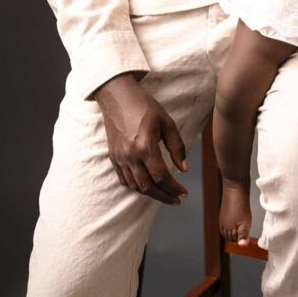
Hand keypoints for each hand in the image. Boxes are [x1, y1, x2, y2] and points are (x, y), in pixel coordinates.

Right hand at [94, 72, 188, 204]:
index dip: (174, 188)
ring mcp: (120, 158)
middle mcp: (130, 156)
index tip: (184, 193)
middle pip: (148, 187)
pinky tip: (147, 186)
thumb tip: (184, 169)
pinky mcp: (113, 157)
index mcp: (145, 147)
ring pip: (135, 186)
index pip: (161, 176)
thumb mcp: (167, 122)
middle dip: (164, 196)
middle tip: (176, 200)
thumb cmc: (145, 106)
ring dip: (151, 194)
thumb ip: (177, 146)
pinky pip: (124, 180)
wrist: (118, 97)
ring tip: (165, 194)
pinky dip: (136, 187)